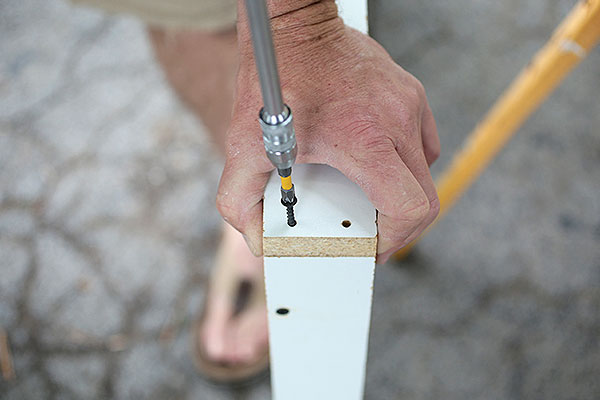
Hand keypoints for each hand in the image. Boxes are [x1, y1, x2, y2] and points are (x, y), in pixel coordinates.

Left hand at [217, 0, 439, 262]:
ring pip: (425, 171)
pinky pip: (422, 143)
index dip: (396, 238)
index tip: (373, 245)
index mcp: (366, 141)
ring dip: (402, 193)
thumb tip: (260, 238)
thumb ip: (240, 198)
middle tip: (372, 231)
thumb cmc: (273, 80)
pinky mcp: (409, 93)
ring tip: (370, 197)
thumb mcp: (244, 142)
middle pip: (425, 197)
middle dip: (401, 226)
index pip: (410, 208)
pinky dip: (405, 164)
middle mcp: (397, 122)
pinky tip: (376, 163)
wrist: (292, 27)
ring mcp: (408, 105)